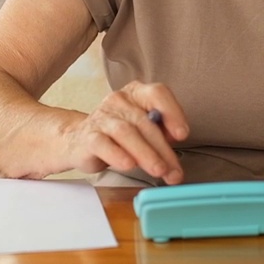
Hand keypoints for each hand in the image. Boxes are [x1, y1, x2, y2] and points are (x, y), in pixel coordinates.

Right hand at [61, 81, 188, 184]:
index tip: (182, 134)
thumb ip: (162, 131)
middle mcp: (119, 100)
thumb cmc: (119, 135)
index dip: (172, 112)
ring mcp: (102, 117)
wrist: (81, 139)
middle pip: (144, 121)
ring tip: (158, 170)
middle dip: (163, 149)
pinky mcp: (89, 136)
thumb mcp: (144, 129)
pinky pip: (103, 144)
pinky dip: (118, 155)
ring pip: (126, 132)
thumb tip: (176, 139)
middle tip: (174, 170)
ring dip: (146, 153)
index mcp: (137, 93)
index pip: (157, 93)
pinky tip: (129, 165)